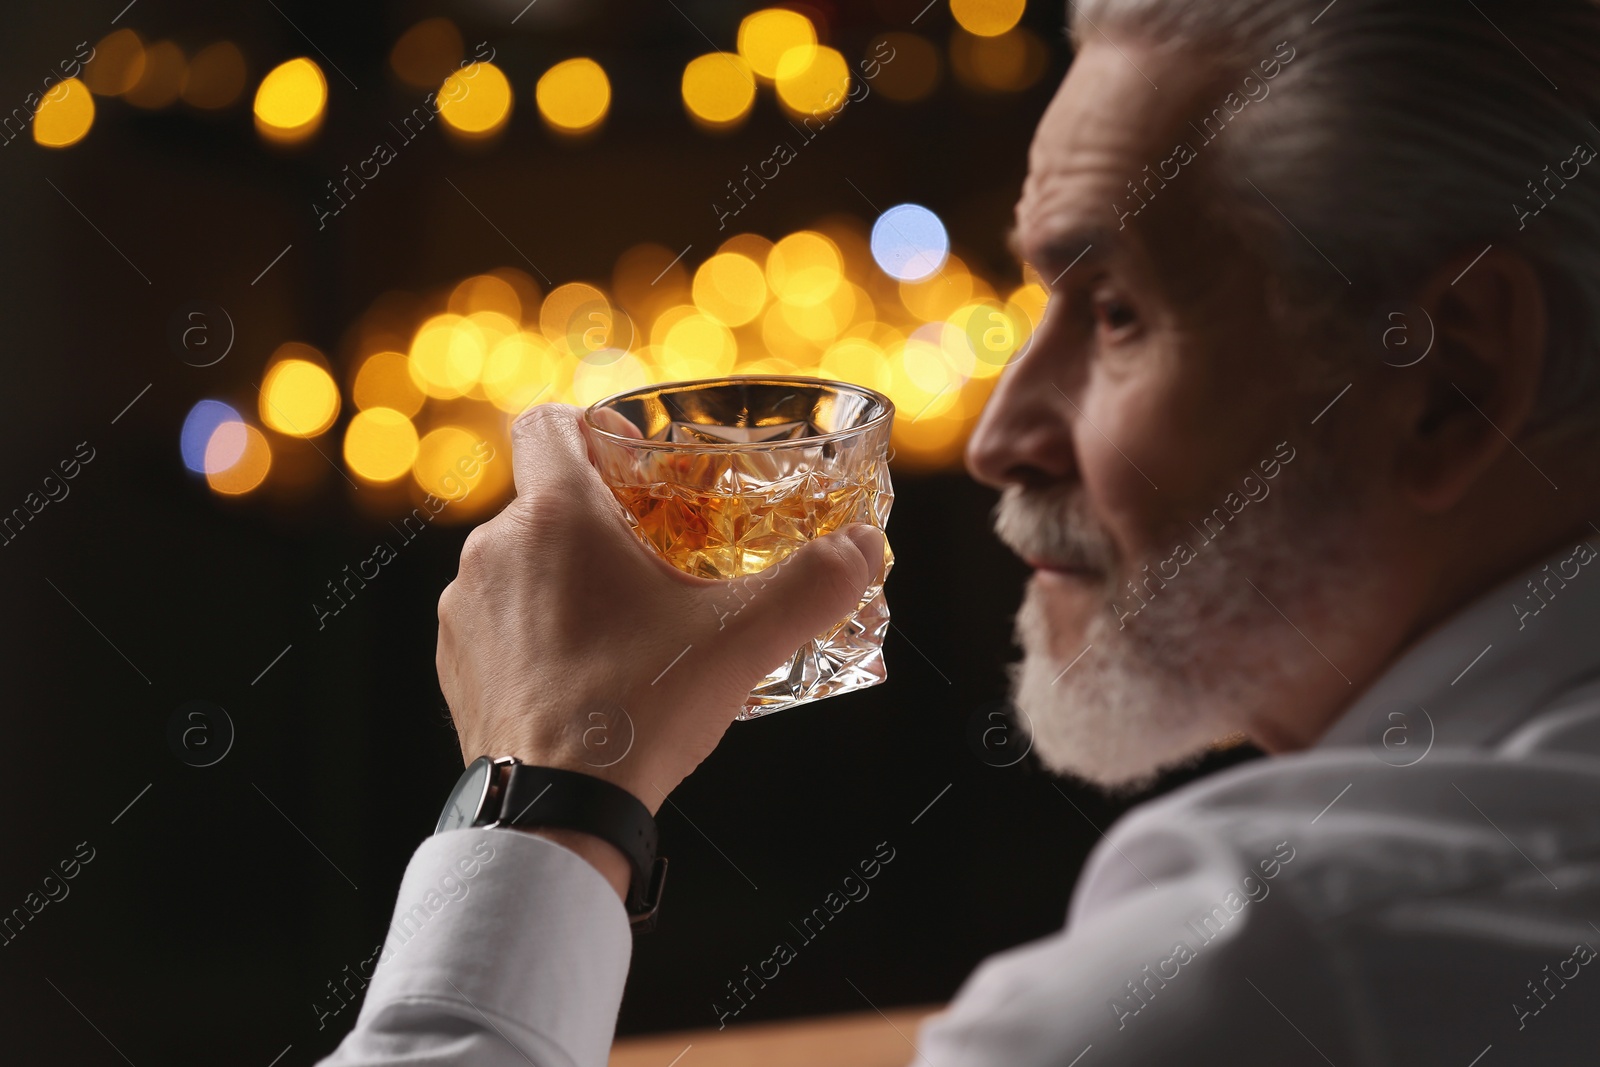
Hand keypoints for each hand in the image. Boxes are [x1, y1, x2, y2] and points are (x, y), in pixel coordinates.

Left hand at [436, 404, 885, 816]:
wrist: (555, 814)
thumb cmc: (638, 711)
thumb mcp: (741, 642)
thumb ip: (812, 586)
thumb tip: (864, 548)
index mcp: (554, 516)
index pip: (548, 423)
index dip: (592, 428)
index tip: (634, 465)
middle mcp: (493, 549)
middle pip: (546, 502)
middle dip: (599, 523)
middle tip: (655, 562)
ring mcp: (464, 610)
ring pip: (520, 564)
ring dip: (564, 580)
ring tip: (622, 628)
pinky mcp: (454, 665)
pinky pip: (497, 623)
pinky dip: (534, 634)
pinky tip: (582, 674)